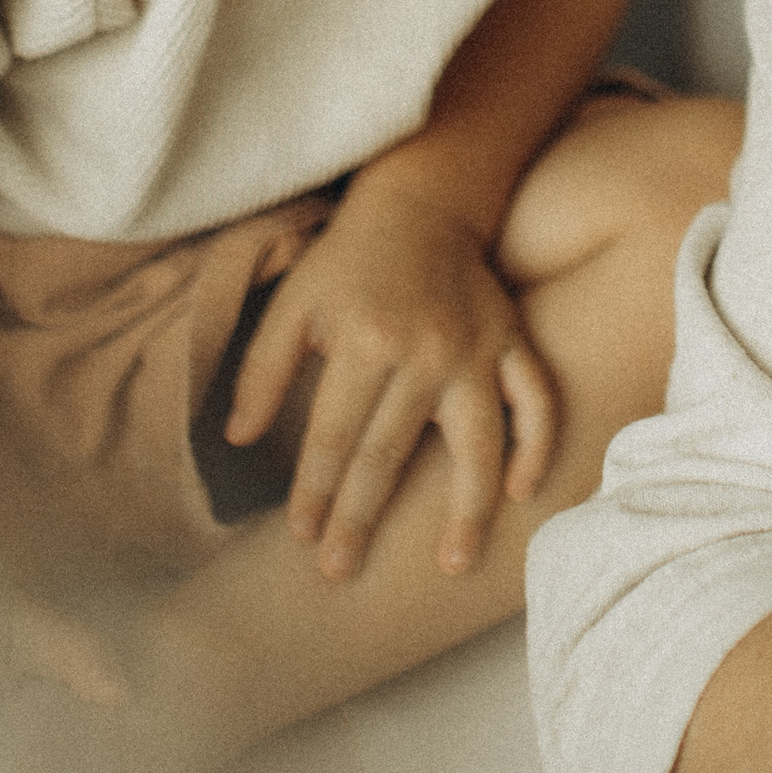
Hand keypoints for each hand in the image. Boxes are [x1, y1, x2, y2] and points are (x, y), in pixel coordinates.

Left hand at [218, 172, 557, 582]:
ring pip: (478, 443)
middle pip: (391, 452)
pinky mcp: (513, 342)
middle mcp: (424, 351)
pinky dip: (535, 447)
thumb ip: (262, 370)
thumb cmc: (347, 260)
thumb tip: (236, 437)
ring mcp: (476, 350)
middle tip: (340, 571)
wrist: (422, 202)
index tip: (302, 537)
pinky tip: (521, 494)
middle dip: (362, 517)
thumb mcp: (292, 303)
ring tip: (452, 566)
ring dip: (467, 510)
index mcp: (364, 340)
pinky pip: (536, 401)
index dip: (316, 491)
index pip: (335, 436)